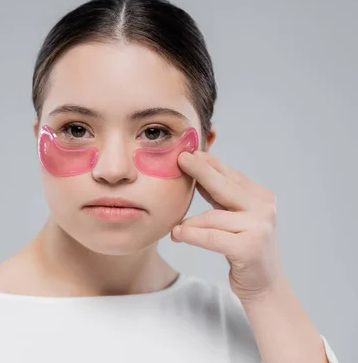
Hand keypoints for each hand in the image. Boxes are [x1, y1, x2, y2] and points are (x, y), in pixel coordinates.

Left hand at [171, 150, 285, 301]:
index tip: (188, 152)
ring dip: (189, 221)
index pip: (230, 175)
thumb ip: (221, 196)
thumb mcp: (234, 217)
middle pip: (224, 187)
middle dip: (200, 171)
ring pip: (213, 216)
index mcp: (261, 197)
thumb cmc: (244, 247)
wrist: (264, 286)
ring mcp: (259, 227)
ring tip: (174, 227)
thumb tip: (196, 167)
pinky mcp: (250, 248)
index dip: (208, 163)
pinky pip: (212, 237)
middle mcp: (264, 208)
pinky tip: (177, 235)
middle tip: (180, 160)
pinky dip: (192, 235)